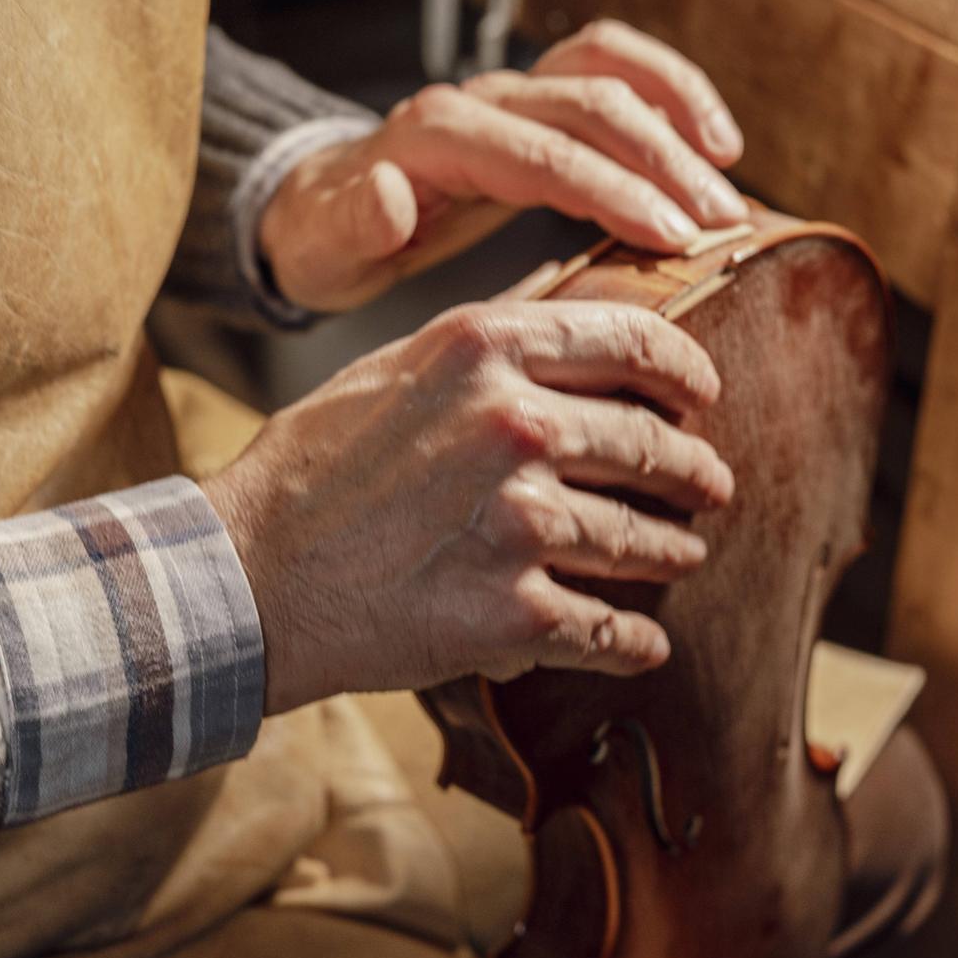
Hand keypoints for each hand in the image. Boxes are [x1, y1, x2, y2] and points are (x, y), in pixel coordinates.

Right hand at [199, 300, 733, 715]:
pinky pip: (611, 630)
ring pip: (642, 540)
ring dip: (672, 550)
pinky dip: (637, 640)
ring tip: (682, 552)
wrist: (248, 580)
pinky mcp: (514, 617)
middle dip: (693, 470)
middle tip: (709, 484)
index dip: (685, 370)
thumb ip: (481, 345)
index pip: (632, 342)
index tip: (703, 393)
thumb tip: (562, 317)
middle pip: (650, 445)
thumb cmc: (308, 471)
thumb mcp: (390, 368)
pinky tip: (646, 641)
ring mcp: (521, 525)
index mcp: (483, 350)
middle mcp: (515, 426)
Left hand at [259, 19, 745, 312]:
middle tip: (720, 224)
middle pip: (588, 107)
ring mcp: (509, 94)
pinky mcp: (534, 104)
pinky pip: (611, 72)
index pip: (543, 156)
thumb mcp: (320, 247)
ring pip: (608, 72)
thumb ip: (353, 222)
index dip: (614, 190)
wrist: (312, 208)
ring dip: (678, 115)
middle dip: (663, 161)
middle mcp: (478, 100)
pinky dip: (668, 92)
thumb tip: (389, 191)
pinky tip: (713, 141)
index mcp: (434, 137)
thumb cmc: (322, 238)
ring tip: (729, 178)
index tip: (672, 237)